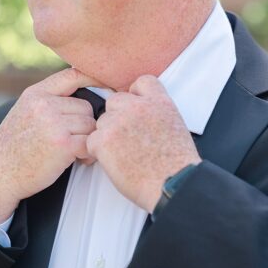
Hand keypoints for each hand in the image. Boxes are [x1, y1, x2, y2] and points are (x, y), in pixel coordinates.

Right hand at [0, 67, 101, 223]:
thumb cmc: (13, 148)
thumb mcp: (24, 112)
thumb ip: (46, 100)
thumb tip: (78, 92)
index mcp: (36, 93)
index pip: (73, 75)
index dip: (94, 79)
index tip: (106, 88)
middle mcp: (45, 104)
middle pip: (86, 106)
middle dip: (85, 124)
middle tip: (78, 140)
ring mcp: (54, 123)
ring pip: (90, 125)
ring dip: (88, 140)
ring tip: (78, 151)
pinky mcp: (62, 145)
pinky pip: (89, 142)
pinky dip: (89, 153)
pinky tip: (80, 159)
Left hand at [86, 75, 199, 211]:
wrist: (171, 184)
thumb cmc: (175, 166)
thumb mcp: (175, 127)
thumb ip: (157, 115)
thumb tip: (144, 121)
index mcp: (159, 102)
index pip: (140, 83)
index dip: (134, 96)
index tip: (133, 111)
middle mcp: (137, 107)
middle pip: (114, 102)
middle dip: (116, 119)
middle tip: (124, 140)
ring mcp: (119, 122)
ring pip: (102, 122)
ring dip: (106, 137)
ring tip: (121, 156)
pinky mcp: (104, 140)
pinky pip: (91, 141)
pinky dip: (97, 152)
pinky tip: (112, 163)